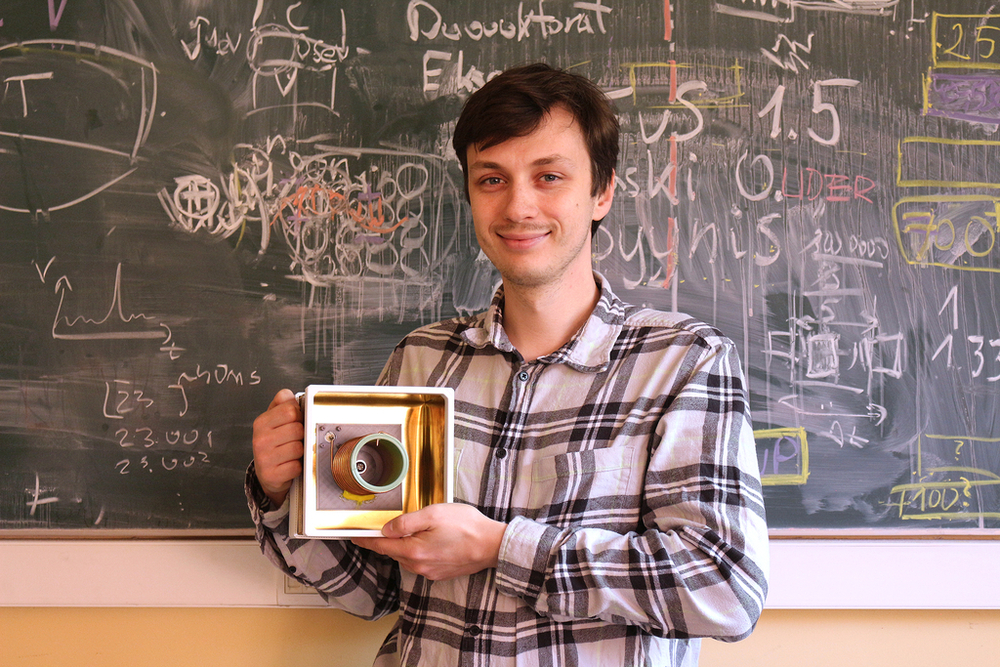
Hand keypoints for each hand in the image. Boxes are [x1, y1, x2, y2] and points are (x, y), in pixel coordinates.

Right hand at [252, 389, 303, 506]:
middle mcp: (259, 439)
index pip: (290, 410)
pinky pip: (296, 467)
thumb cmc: (275, 444)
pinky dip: (297, 467)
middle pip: (297, 429)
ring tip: (291, 453)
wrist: (268, 473)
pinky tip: (289, 465)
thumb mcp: (275, 420)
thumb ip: (283, 404)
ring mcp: (263, 458)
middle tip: (294, 440)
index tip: (295, 422)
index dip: (299, 416)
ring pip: (298, 448)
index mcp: (261, 422)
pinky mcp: (271, 475)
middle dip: (301, 435)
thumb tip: (287, 394)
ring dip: (300, 452)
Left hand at [352, 503, 506, 580]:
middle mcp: (418, 566)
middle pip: (394, 551)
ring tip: (423, 528)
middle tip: (391, 525)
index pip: (381, 546)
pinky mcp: (440, 573)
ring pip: (408, 556)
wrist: (492, 545)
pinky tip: (434, 539)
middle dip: (390, 539)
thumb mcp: (433, 514)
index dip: (366, 540)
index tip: (354, 537)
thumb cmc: (467, 526)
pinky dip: (420, 551)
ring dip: (408, 544)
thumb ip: (406, 522)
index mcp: (413, 551)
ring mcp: (429, 572)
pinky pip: (421, 561)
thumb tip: (386, 529)